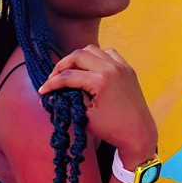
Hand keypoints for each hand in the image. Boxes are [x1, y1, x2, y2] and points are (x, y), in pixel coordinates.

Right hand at [38, 45, 157, 157]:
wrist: (138, 133)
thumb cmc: (112, 129)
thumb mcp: (86, 115)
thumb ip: (70, 100)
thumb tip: (55, 93)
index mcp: (100, 81)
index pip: (68, 76)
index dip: (52, 83)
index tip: (43, 90)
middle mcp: (111, 68)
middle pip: (78, 55)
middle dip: (62, 65)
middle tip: (54, 78)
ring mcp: (121, 66)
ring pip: (92, 49)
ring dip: (78, 58)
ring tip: (70, 71)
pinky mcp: (127, 69)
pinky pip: (108, 53)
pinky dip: (96, 57)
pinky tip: (90, 68)